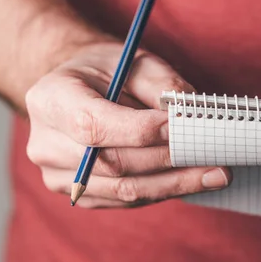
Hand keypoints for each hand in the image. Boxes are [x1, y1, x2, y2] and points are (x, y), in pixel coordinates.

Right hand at [25, 41, 231, 207]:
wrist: (76, 92)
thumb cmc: (104, 72)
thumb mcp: (132, 61)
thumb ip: (161, 84)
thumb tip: (193, 117)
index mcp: (50, 100)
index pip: (93, 124)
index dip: (140, 131)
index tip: (182, 129)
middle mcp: (45, 143)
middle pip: (112, 163)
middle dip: (169, 161)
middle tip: (215, 158)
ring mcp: (57, 175)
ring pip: (122, 190)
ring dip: (174, 184)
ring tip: (215, 175)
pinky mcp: (76, 194)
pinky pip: (123, 200)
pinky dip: (160, 191)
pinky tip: (189, 181)